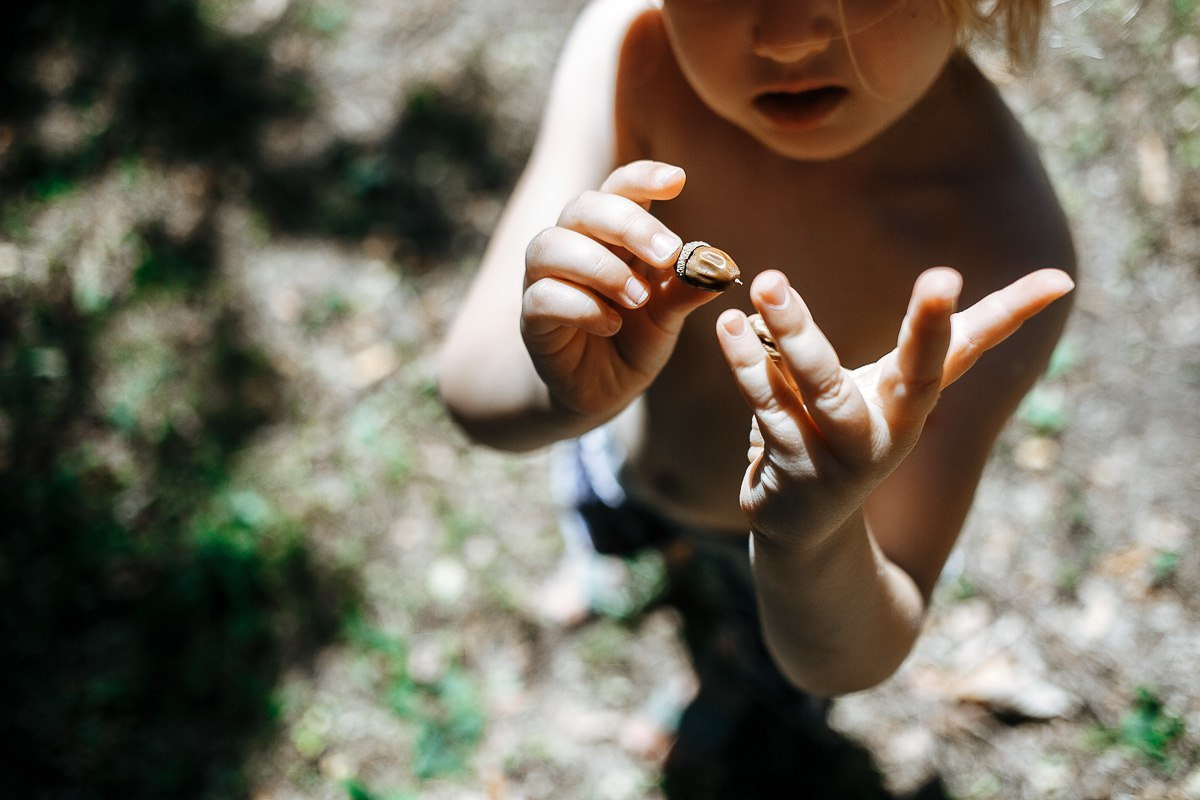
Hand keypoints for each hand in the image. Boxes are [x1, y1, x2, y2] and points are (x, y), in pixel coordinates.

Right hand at [522, 160, 721, 422]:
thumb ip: (686, 288)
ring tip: (639, 298)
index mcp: (608, 233)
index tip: (679, 180)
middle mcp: (571, 245)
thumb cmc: (635, 338)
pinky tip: (612, 324)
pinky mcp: (532, 318)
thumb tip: (722, 267)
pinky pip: (543, 297)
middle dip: (628, 224)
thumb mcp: (668, 314)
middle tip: (668, 253)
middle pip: (583, 207)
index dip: (642, 177)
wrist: (603, 389)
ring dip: (602, 267)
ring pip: (550, 246)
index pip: (618, 188)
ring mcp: (544, 279)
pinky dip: (583, 307)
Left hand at [716, 267, 1074, 547]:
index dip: (1007, 315)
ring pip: (825, 386)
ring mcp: (843, 452)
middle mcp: (892, 428)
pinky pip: (769, 406)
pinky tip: (730, 327)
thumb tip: (1052, 283)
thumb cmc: (853, 432)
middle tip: (943, 276)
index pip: (968, 349)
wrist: (806, 528)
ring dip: (798, 334)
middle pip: (919, 374)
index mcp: (915, 400)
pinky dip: (748, 364)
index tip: (1052, 281)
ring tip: (770, 283)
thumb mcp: (898, 387)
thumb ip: (946, 337)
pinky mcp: (794, 467)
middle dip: (932, 328)